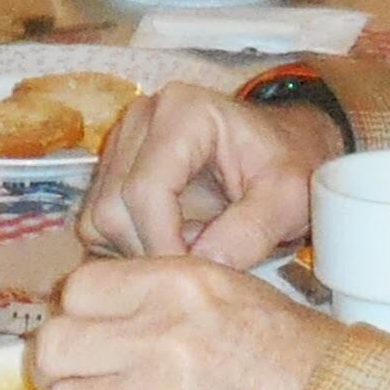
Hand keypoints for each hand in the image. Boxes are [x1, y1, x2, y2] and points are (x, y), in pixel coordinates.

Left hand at [33, 257, 340, 389]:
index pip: (80, 290)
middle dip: (69, 369)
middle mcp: (159, 337)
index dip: (83, 316)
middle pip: (55, 348)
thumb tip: (95, 316)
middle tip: (96, 381)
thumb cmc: (296, 359)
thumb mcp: (233, 294)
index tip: (99, 335)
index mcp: (177, 285)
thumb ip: (161, 298)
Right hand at [79, 83, 343, 266]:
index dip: (163, 243)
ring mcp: (124, 141)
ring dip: (140, 248)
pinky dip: (131, 244)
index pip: (145, 190)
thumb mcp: (289, 197)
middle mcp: (143, 118)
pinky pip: (101, 222)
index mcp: (184, 113)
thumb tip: (203, 267)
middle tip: (200, 262)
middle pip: (113, 207)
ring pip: (100, 219)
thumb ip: (251, 231)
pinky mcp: (116, 167)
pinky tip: (173, 241)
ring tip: (192, 246)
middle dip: (152, 249)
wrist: (286, 148)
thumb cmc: (290, 164)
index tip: (193, 276)